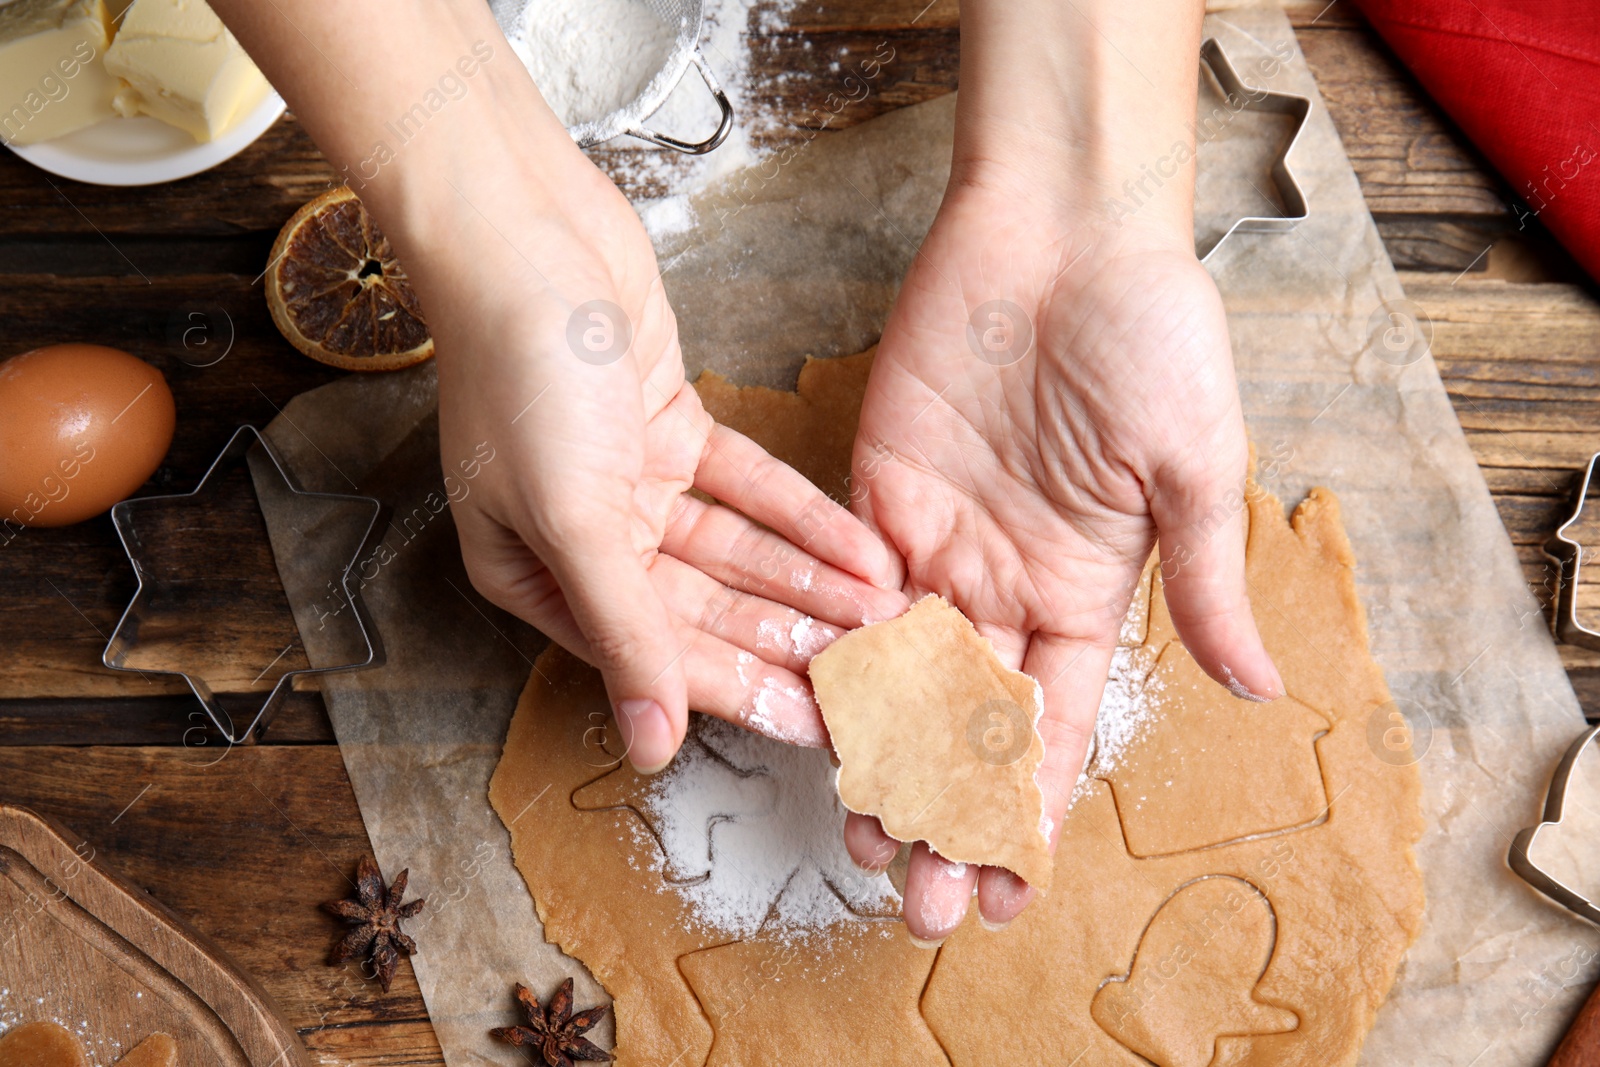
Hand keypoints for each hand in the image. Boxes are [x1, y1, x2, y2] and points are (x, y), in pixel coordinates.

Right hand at [387, 113, 902, 773]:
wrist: (525, 234)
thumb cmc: (520, 374)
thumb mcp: (572, 516)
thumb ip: (622, 631)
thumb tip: (648, 746)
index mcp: (539, 578)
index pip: (658, 657)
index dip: (742, 693)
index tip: (820, 730)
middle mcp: (586, 540)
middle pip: (706, 612)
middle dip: (789, 642)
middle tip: (873, 676)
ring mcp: (632, 483)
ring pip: (736, 553)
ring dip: (807, 582)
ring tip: (885, 615)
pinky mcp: (673, 428)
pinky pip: (749, 489)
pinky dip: (801, 516)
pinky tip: (860, 549)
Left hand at [842, 182, 1282, 938]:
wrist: (1062, 229)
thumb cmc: (1152, 335)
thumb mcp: (1195, 468)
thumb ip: (1201, 584)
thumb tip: (1259, 691)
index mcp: (1083, 590)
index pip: (1053, 723)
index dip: (1031, 805)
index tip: (1006, 882)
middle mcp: (1004, 582)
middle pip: (966, 721)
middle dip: (945, 808)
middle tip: (918, 895)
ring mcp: (935, 542)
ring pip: (897, 678)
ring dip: (881, 761)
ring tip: (861, 841)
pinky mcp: (873, 495)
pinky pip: (848, 595)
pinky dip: (834, 662)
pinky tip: (817, 733)